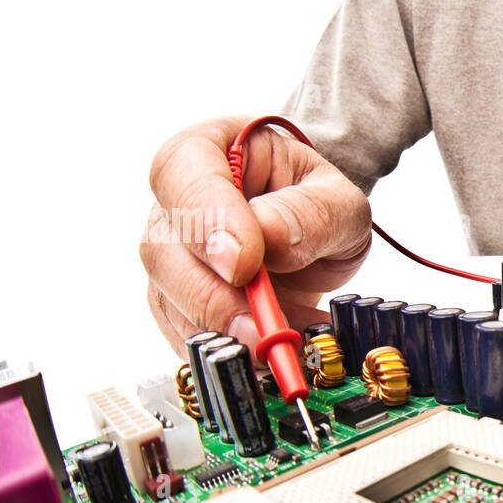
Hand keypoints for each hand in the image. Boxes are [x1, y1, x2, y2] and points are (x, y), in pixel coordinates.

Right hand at [140, 115, 371, 356]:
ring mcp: (170, 253)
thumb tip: (271, 237)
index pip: (185, 174)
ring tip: (281, 342)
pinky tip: (266, 352)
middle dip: (212, 296)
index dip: (209, 222)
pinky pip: (181, 330)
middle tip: (260, 328)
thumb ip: (312, 214)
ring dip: (222, 329)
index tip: (244, 264)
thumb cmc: (318, 204)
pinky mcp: (175, 300)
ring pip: (167, 296)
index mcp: (207, 151)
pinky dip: (223, 348)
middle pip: (163, 248)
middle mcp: (174, 201)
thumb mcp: (339, 201)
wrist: (313, 234)